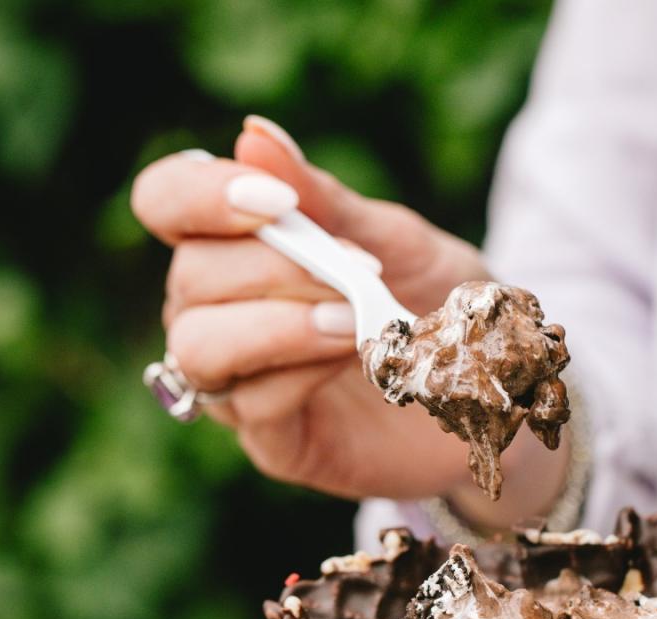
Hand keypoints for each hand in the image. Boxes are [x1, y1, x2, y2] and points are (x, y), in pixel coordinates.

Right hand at [131, 117, 566, 517]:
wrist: (491, 394)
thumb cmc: (438, 310)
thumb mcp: (398, 244)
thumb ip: (328, 203)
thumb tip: (253, 135)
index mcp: (236, 250)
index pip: (165, 203)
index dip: (199, 195)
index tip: (278, 200)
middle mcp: (219, 316)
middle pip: (187, 279)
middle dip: (270, 266)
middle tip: (356, 270)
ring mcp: (242, 387)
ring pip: (197, 347)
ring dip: (275, 324)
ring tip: (352, 319)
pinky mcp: (276, 445)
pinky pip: (251, 406)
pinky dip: (300, 372)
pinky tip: (356, 357)